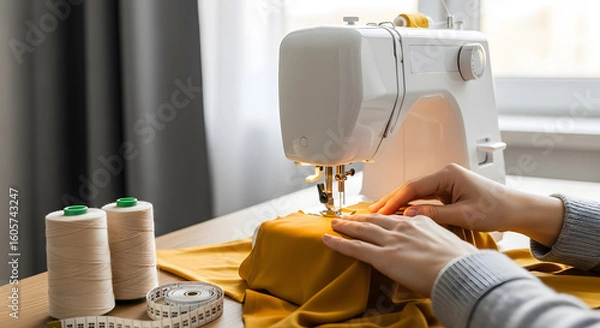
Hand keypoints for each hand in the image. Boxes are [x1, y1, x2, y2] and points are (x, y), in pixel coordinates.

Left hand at [322, 214, 477, 296]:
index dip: (382, 216)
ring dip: (345, 226)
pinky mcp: (382, 256)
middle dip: (359, 218)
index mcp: (421, 222)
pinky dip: (339, 243)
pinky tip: (328, 239)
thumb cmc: (461, 263)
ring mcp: (391, 240)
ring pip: (361, 230)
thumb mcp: (451, 243)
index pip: (396, 217)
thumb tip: (437, 247)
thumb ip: (437, 241)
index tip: (375, 216)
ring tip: (335, 224)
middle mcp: (403, 227)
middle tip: (348, 216)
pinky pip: (355, 248)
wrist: (460, 271)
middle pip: (375, 219)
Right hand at [368, 163, 564, 246]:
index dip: (395, 200)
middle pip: (410, 187)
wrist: (517, 210)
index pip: (413, 186)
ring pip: (415, 193)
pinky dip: (410, 206)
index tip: (381, 211)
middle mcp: (445, 175)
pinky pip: (423, 198)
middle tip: (372, 211)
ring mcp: (445, 183)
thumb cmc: (497, 209)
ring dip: (398, 203)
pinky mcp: (447, 192)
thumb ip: (435, 214)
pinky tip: (399, 214)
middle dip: (390, 200)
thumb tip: (409, 215)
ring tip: (380, 214)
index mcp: (448, 175)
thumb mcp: (465, 215)